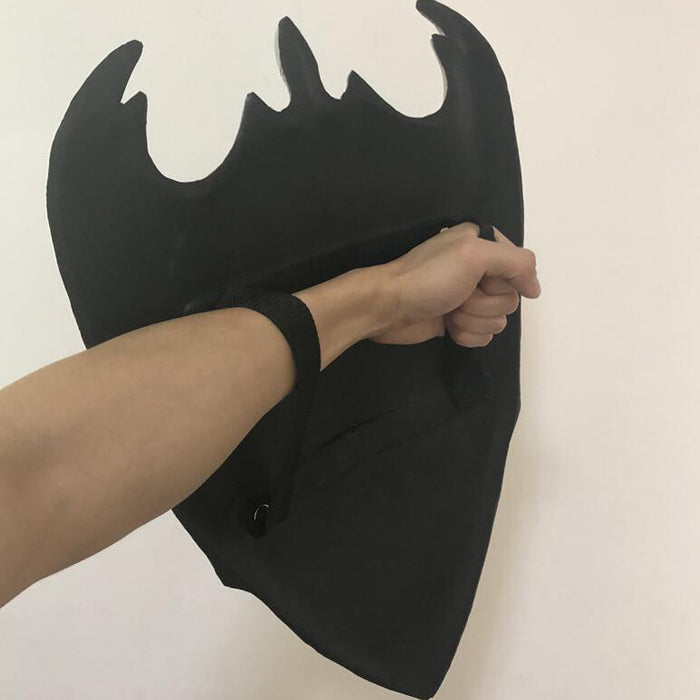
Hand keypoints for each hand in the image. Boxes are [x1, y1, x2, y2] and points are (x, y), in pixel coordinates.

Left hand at [371, 221, 540, 345]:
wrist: (387, 308)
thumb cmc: (427, 278)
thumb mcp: (474, 255)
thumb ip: (515, 262)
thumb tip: (535, 288)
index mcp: (482, 244)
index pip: (520, 266)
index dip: (505, 280)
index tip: (484, 281)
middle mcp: (478, 269)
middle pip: (510, 298)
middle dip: (484, 303)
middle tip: (459, 296)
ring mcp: (468, 297)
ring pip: (498, 320)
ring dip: (473, 320)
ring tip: (449, 311)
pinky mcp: (458, 322)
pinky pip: (484, 336)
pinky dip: (466, 335)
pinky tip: (447, 327)